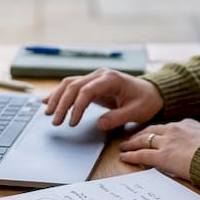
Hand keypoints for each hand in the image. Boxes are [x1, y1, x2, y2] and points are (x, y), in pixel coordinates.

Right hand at [42, 68, 163, 130]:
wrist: (151, 92)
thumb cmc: (146, 101)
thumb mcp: (136, 112)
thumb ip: (118, 118)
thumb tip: (98, 124)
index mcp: (111, 79)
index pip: (86, 91)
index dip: (76, 107)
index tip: (72, 123)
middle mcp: (99, 75)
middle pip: (73, 86)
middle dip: (62, 104)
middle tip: (56, 122)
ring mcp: (94, 77)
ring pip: (69, 84)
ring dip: (57, 98)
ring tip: (48, 114)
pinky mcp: (91, 83)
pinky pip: (72, 86)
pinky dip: (59, 94)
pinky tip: (48, 101)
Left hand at [117, 119, 199, 179]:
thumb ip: (199, 143)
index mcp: (187, 124)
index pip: (167, 127)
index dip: (157, 132)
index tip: (152, 135)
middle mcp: (174, 130)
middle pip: (151, 130)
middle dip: (140, 135)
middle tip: (132, 139)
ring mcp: (167, 142)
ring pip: (143, 140)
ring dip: (131, 144)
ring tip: (124, 147)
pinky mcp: (162, 156)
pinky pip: (142, 155)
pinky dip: (131, 155)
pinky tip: (124, 157)